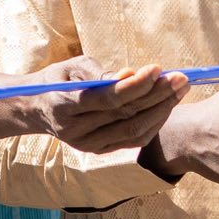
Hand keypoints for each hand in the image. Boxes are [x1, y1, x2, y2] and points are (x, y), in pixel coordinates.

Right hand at [32, 58, 187, 154]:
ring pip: (134, 130)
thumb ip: (100, 73)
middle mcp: (75, 130)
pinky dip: (153, 123)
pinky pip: (134, 140)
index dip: (135, 85)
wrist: (38, 109)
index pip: (107, 99)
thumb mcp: (72, 67)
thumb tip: (132, 75)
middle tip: (180, 78)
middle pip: (125, 115)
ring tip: (179, 89)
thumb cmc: (58, 79)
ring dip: (161, 110)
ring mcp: (88, 145)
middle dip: (157, 95)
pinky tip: (166, 105)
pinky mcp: (99, 151)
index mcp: (64, 105)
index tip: (158, 68)